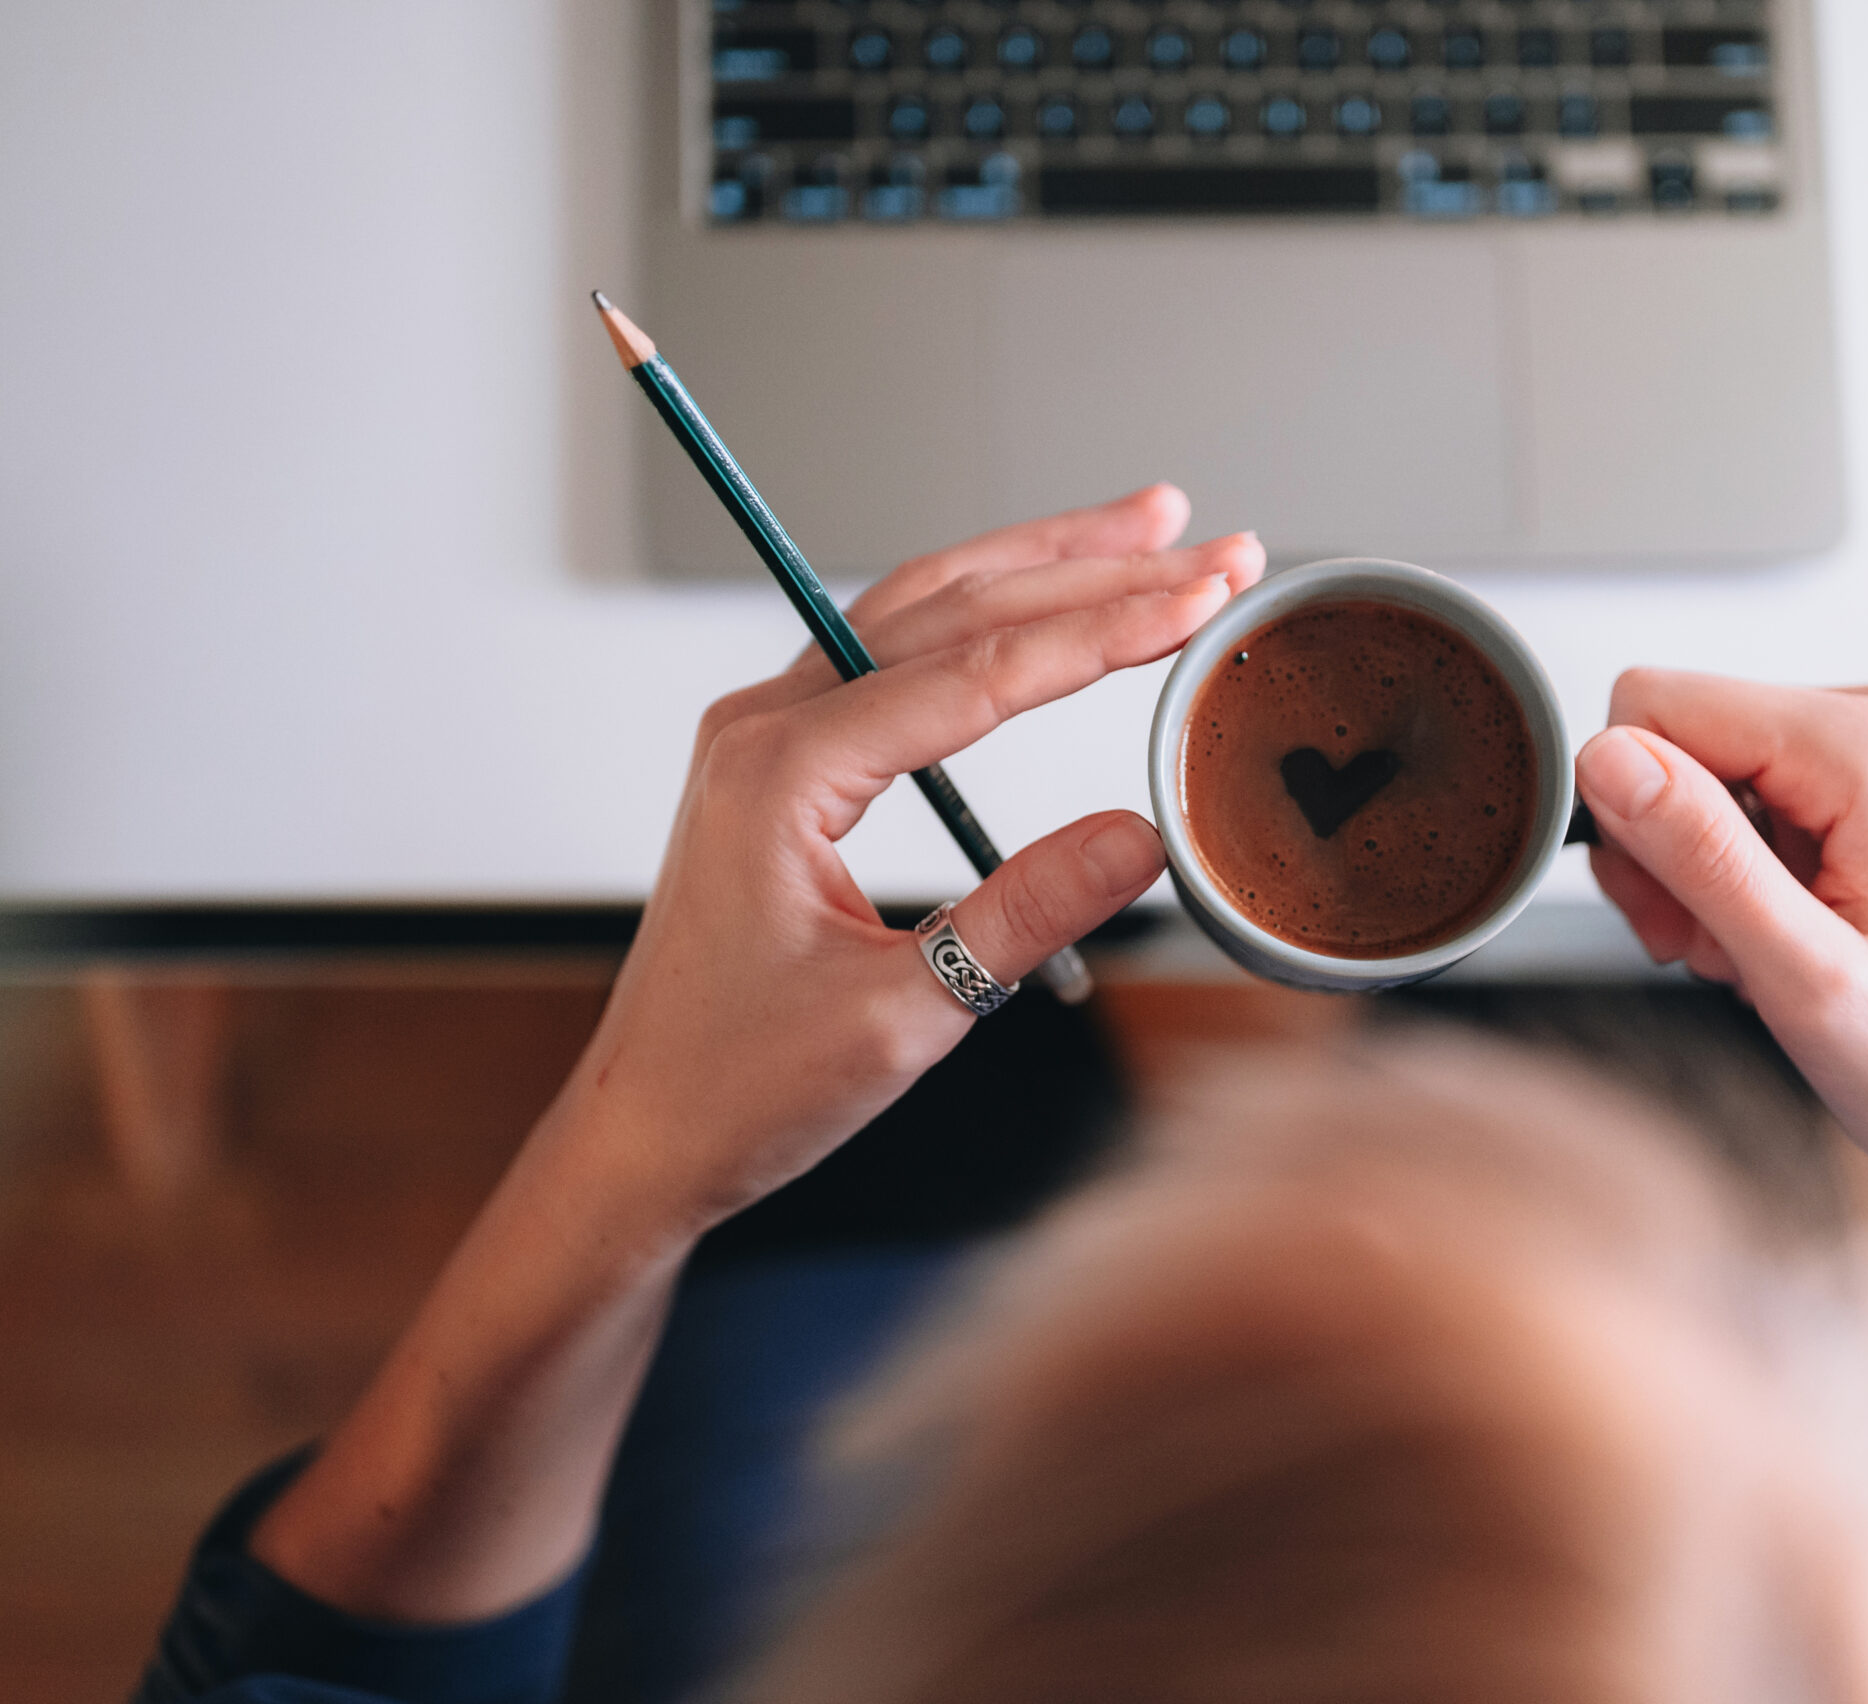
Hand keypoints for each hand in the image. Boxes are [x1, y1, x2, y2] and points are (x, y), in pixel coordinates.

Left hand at [252, 488, 1263, 1622]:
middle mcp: (766, 727)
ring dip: (1043, 567)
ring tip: (1152, 532)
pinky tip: (1050, 601)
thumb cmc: (738, 1088)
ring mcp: (771, 736)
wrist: (643, 1135)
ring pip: (924, 609)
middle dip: (1092, 568)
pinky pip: (898, 655)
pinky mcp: (787, 764)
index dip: (1103, 631)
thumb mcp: (901, 1017)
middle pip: (954, 605)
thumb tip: (1144, 836)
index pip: (977, 671)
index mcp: (781, 773)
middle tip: (1210, 548)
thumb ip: (1023, 916)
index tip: (1200, 600)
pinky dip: (989, 618)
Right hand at [1574, 672, 1867, 1374]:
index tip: (1677, 920)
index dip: (1633, 816)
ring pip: (1704, 776)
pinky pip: (1751, 801)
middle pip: (1679, 737)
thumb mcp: (1805, 976)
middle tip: (1717, 955)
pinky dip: (1741, 883)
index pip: (1657, 705)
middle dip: (1669, 855)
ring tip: (1757, 962)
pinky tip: (1780, 946)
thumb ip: (1701, 854)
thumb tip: (1604, 754)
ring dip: (1701, 880)